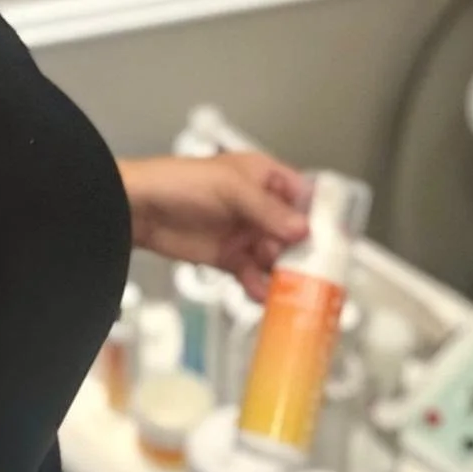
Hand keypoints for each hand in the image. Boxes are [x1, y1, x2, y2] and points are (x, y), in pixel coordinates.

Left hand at [118, 152, 308, 300]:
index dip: (320, 215)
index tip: (335, 239)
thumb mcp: (229, 188)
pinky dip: (259, 287)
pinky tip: (262, 294)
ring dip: (283, 274)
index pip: (303, 195)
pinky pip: (253, 276)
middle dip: (304, 253)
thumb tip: (302, 229)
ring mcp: (243, 233)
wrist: (137, 209)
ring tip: (291, 290)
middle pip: (294, 233)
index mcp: (263, 177)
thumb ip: (267, 210)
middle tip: (315, 273)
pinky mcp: (228, 258)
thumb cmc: (177, 182)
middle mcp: (257, 206)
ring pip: (276, 257)